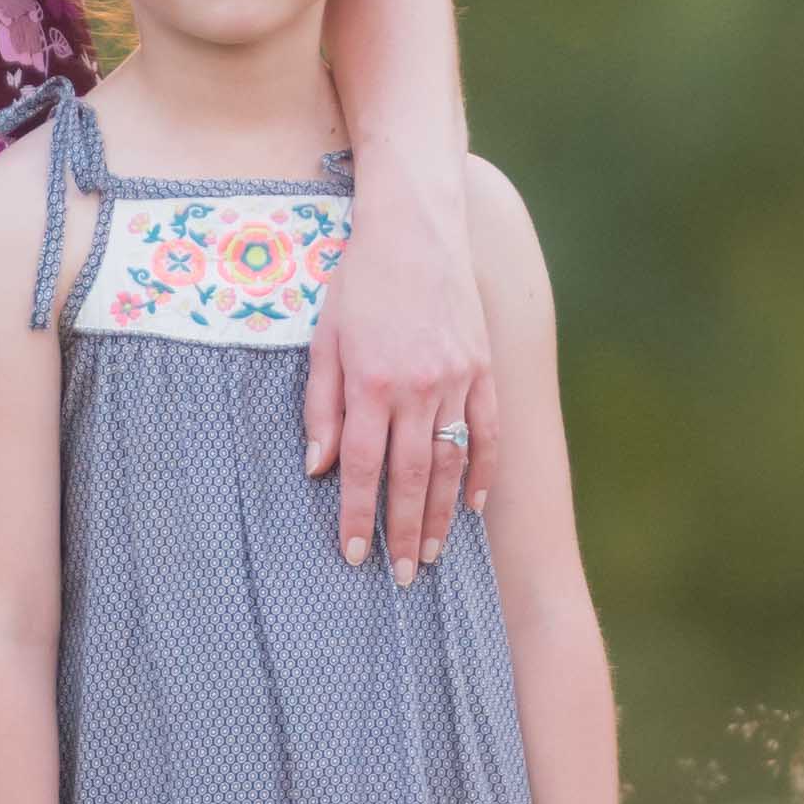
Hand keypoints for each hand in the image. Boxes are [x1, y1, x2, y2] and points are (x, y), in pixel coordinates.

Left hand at [309, 198, 492, 582]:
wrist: (416, 227)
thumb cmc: (360, 280)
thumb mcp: (324, 337)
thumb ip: (320, 405)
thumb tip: (316, 468)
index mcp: (369, 382)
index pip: (360, 467)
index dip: (356, 516)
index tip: (354, 555)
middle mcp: (416, 386)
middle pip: (410, 477)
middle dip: (405, 533)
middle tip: (404, 576)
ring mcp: (456, 378)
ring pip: (451, 462)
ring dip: (444, 515)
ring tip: (436, 555)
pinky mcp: (483, 367)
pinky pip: (487, 431)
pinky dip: (483, 471)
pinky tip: (475, 505)